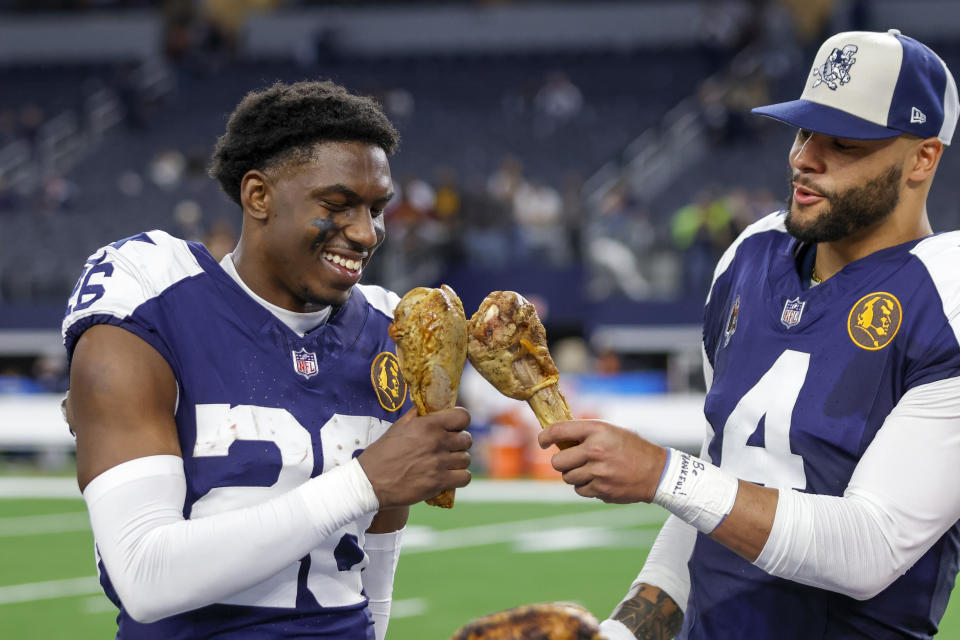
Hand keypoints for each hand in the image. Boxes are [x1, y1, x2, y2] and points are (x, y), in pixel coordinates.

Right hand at [358, 407, 471, 508]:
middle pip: (466, 439)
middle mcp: (436, 442)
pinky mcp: (439, 482)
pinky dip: (459, 478)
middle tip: (448, 448)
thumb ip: (416, 416)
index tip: (454, 427)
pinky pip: (464, 478)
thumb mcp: (397, 428)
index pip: (463, 417)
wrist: (370, 482)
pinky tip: (449, 477)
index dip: (460, 422)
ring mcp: (439, 463)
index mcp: (428, 425)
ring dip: (458, 462)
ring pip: (466, 459)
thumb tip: (428, 407)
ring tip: (446, 464)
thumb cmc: (381, 454)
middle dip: (459, 443)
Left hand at [538, 420, 666, 503]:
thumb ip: (585, 433)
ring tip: (589, 470)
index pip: (558, 431)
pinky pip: (579, 490)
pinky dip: (584, 486)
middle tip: (571, 460)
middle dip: (561, 461)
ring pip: (567, 477)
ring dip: (573, 475)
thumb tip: (556, 438)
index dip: (545, 436)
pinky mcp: (601, 490)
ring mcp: (598, 472)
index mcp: (597, 431)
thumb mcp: (611, 431)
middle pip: (558, 461)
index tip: (542, 441)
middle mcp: (595, 450)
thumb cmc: (631, 448)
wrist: (657, 472)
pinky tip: (598, 480)